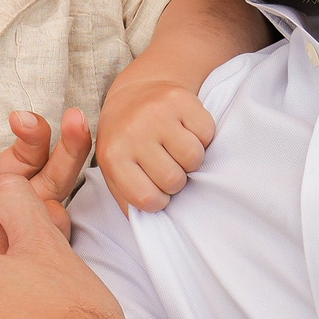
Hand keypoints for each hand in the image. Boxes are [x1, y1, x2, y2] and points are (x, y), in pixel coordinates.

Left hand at [0, 107, 92, 258]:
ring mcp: (4, 255)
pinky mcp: (0, 283)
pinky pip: (39, 256)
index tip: (20, 116)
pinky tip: (52, 199)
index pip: (20, 162)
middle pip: (49, 183)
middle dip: (67, 147)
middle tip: (71, 119)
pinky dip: (52, 227)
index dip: (33, 134)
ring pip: (56, 212)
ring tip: (77, 133)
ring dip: (71, 167)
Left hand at [96, 75, 215, 212]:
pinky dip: (202, 136)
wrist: (135, 92)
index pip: (147, 199)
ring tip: (176, 148)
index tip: (155, 188)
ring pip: (194, 158)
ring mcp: (156, 113)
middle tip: (166, 164)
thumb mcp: (115, 170)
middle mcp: (132, 131)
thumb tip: (147, 226)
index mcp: (112, 155)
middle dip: (175, 179)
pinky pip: (207, 133)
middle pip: (174, 180)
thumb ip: (128, 199)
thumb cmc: (127, 141)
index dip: (158, 200)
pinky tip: (185, 130)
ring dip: (190, 159)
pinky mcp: (179, 98)